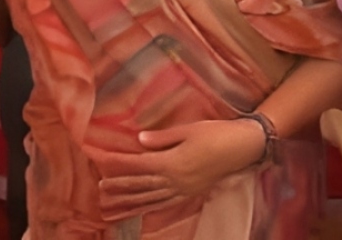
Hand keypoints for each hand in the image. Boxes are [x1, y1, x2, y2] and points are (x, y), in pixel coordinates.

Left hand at [96, 118, 265, 221]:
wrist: (243, 147)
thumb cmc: (217, 134)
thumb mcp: (189, 130)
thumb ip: (162, 138)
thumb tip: (139, 140)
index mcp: (171, 162)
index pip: (136, 164)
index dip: (116, 163)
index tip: (99, 159)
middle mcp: (174, 180)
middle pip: (139, 185)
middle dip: (117, 188)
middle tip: (98, 191)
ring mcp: (182, 189)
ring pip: (148, 199)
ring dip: (127, 204)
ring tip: (109, 209)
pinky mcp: (189, 193)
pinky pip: (164, 204)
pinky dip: (148, 208)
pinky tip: (139, 210)